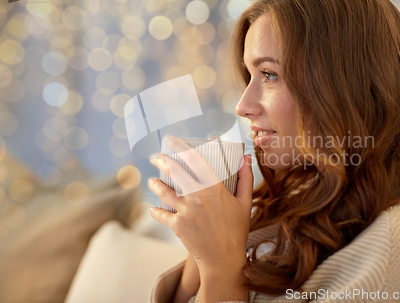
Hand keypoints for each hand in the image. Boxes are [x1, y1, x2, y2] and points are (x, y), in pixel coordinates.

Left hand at [148, 135, 253, 273]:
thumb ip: (245, 178)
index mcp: (214, 187)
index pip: (195, 161)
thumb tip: (246, 158)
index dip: (182, 148)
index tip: (174, 141)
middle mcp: (196, 196)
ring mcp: (185, 210)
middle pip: (175, 173)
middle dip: (163, 162)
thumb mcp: (245, 202)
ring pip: (164, 191)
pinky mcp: (177, 225)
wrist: (224, 259)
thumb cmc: (237, 230)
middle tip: (156, 157)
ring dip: (156, 184)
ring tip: (152, 180)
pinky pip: (161, 214)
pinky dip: (155, 211)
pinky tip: (152, 208)